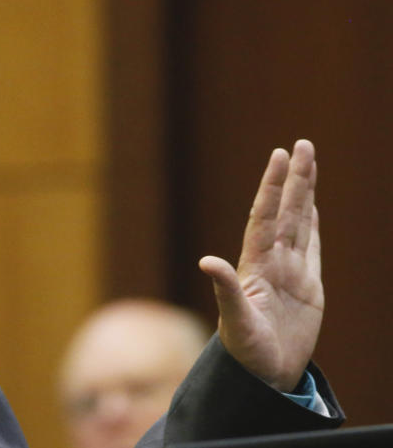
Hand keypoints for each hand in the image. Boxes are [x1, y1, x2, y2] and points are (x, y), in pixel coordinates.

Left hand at [199, 139, 322, 391]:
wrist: (262, 376)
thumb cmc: (245, 352)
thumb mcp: (235, 321)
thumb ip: (224, 289)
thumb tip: (206, 261)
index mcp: (256, 265)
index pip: (266, 215)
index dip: (273, 186)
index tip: (279, 155)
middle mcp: (272, 262)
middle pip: (288, 211)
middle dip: (296, 178)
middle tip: (303, 144)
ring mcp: (290, 272)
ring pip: (301, 223)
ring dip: (305, 194)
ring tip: (309, 163)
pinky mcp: (307, 287)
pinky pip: (311, 248)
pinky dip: (313, 225)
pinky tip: (312, 206)